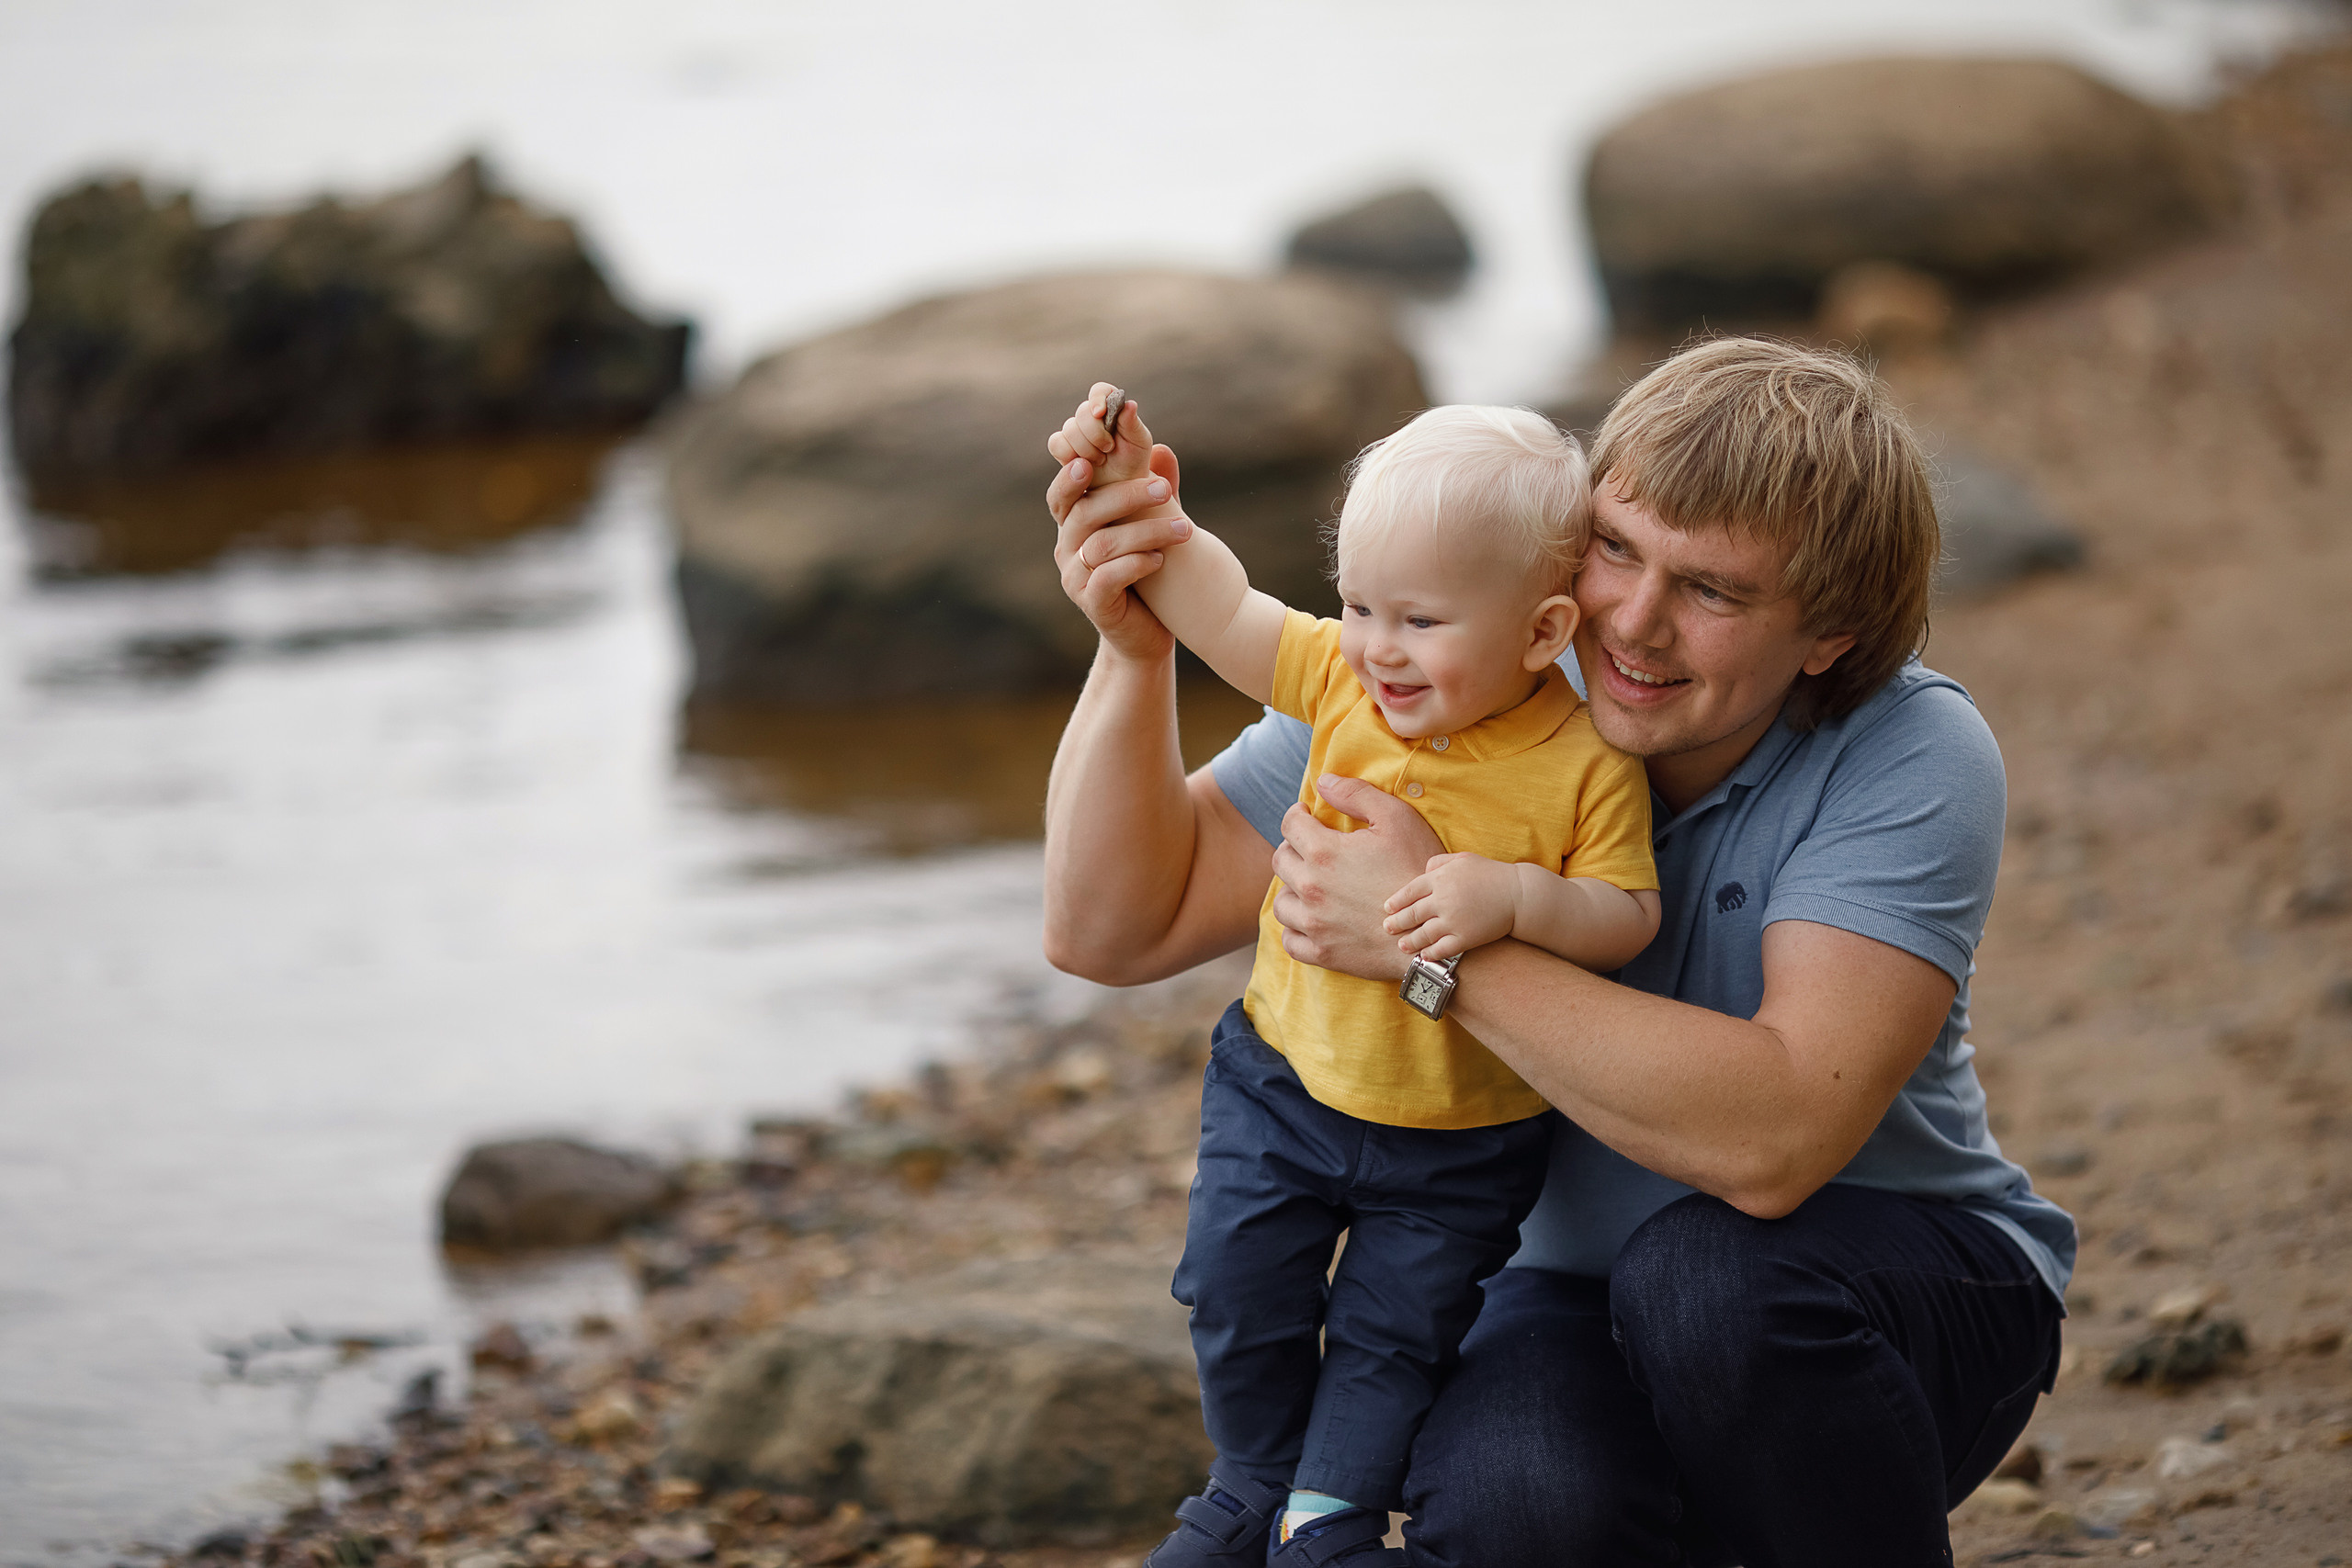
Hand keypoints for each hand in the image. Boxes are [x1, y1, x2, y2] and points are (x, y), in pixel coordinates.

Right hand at [1046, 433, 1189, 663]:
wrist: (1146, 633)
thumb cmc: (1147, 574)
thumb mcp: (1150, 527)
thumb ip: (1153, 492)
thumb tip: (1164, 449)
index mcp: (1074, 527)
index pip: (1062, 496)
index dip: (1070, 477)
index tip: (1091, 461)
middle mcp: (1067, 550)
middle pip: (1086, 513)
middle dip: (1127, 497)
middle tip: (1165, 490)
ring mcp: (1075, 579)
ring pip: (1102, 545)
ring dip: (1146, 532)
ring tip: (1185, 530)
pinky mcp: (1093, 605)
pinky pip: (1108, 578)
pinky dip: (1136, 565)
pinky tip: (1161, 560)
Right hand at [1049, 383, 1159, 488]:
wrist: (1121, 486)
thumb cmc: (1132, 461)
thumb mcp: (1139, 443)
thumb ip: (1132, 424)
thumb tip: (1130, 404)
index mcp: (1111, 408)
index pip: (1100, 391)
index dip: (1098, 398)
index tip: (1100, 413)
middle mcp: (1091, 417)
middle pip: (1082, 411)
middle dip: (1095, 433)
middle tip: (1109, 449)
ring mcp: (1075, 431)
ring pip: (1070, 429)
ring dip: (1086, 448)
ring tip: (1101, 460)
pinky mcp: (1062, 447)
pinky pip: (1057, 443)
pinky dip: (1069, 454)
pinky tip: (1084, 465)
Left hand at [1269, 775, 1444, 981]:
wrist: (1431, 930)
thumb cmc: (1417, 870)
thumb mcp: (1397, 819)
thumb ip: (1357, 795)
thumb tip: (1323, 782)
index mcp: (1324, 853)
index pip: (1290, 825)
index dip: (1296, 814)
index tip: (1305, 815)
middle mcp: (1310, 888)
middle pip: (1281, 861)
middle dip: (1293, 848)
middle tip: (1311, 848)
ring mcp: (1313, 924)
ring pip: (1281, 902)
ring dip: (1291, 889)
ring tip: (1309, 884)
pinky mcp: (1322, 953)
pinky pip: (1290, 939)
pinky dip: (1294, 928)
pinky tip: (1309, 919)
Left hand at [1382, 853, 1518, 961]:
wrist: (1520, 895)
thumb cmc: (1491, 874)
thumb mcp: (1463, 859)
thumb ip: (1439, 862)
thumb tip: (1422, 871)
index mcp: (1441, 878)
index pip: (1409, 891)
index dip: (1396, 902)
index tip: (1387, 908)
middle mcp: (1443, 899)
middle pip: (1411, 914)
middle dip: (1396, 923)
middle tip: (1387, 928)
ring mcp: (1453, 920)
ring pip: (1423, 934)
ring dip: (1409, 941)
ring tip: (1402, 945)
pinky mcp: (1465, 938)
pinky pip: (1441, 949)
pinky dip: (1429, 954)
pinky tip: (1424, 955)